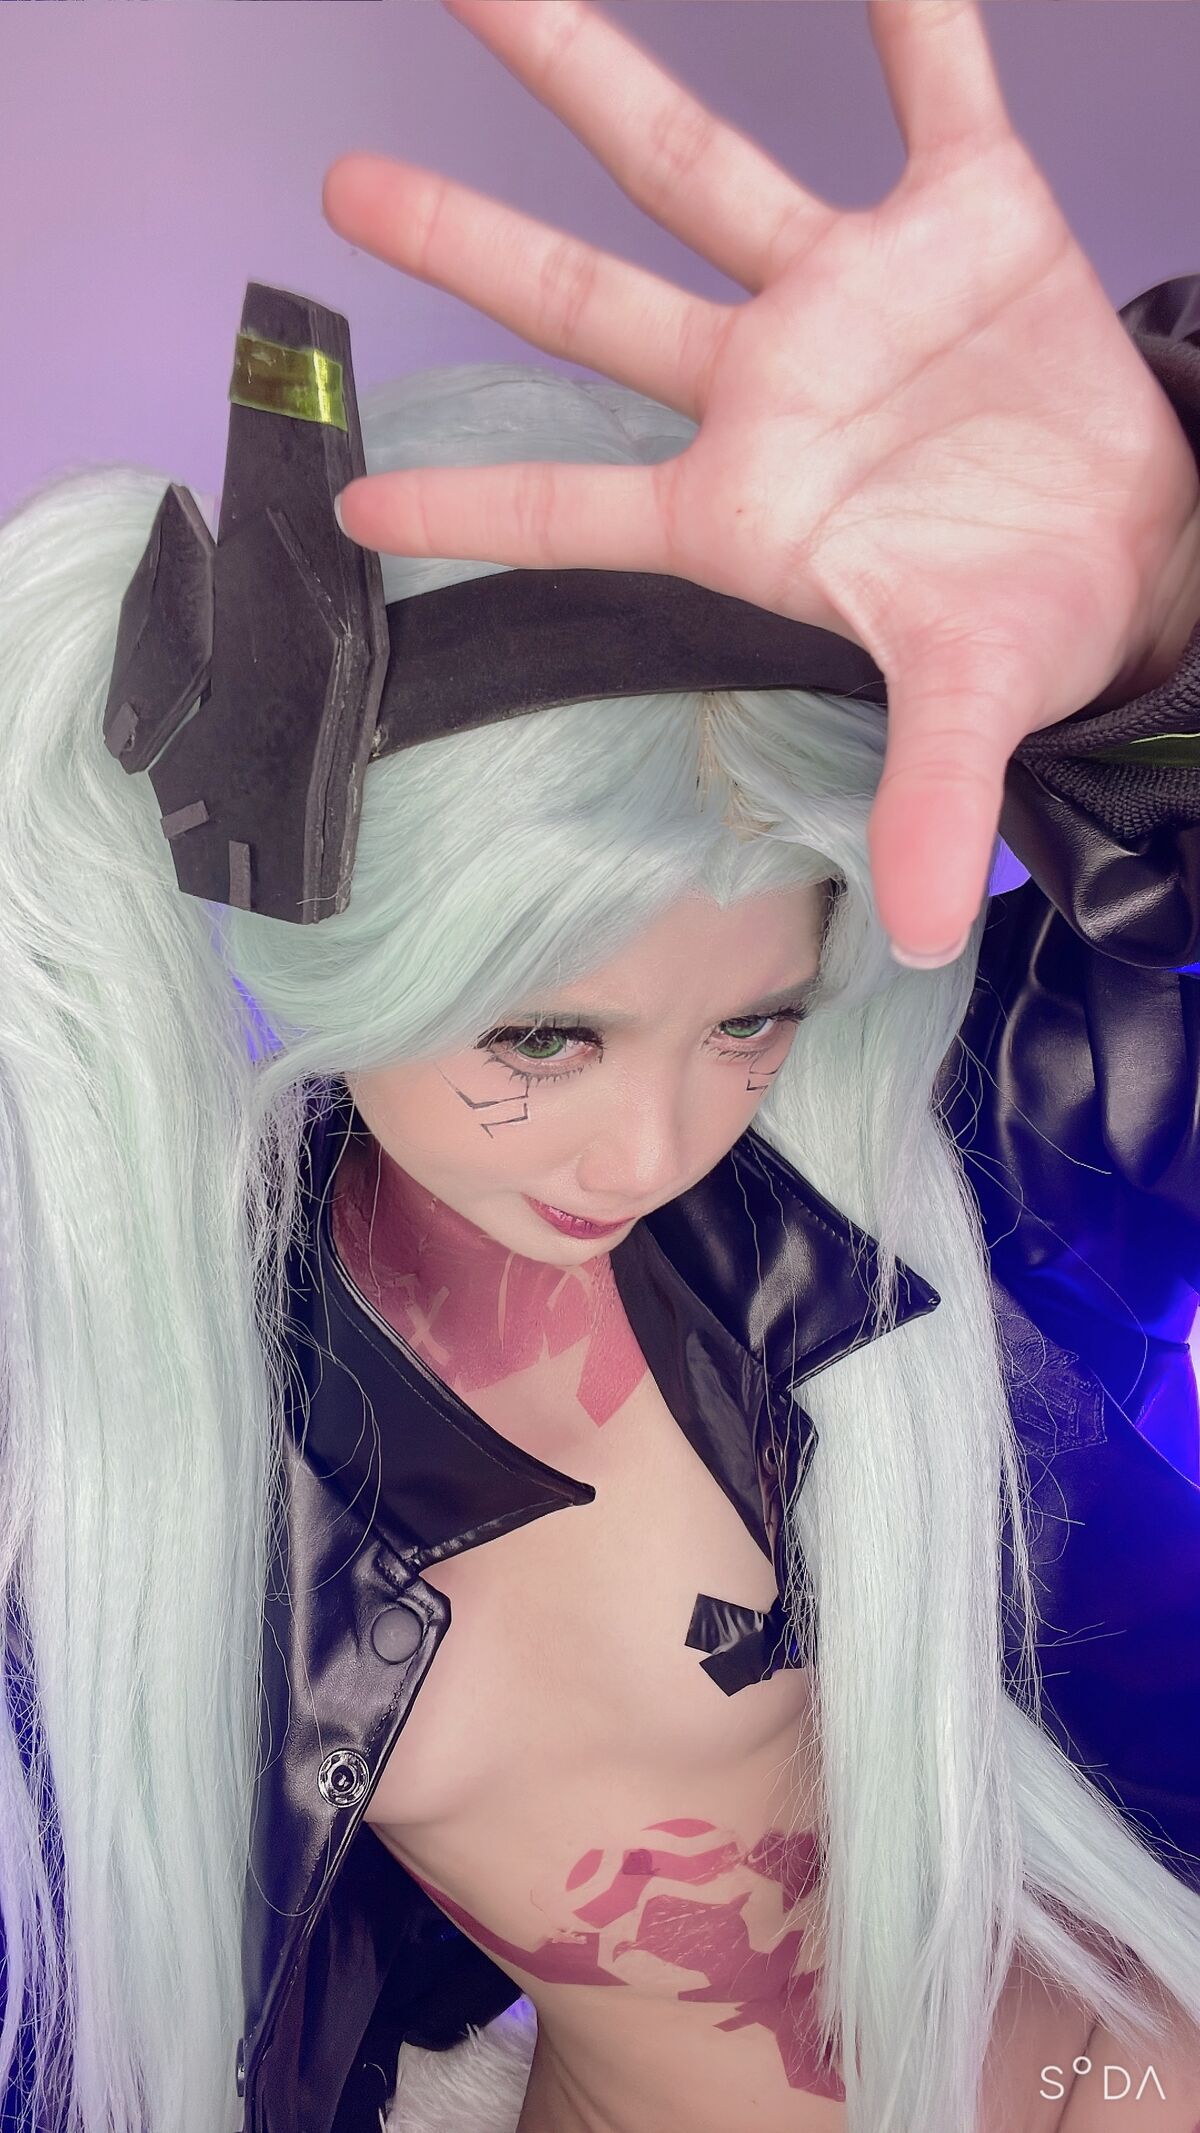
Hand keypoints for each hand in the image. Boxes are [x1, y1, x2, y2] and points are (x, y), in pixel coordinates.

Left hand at [322, 0, 1199, 964]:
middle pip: (591, 303)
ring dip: (596, 77)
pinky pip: (937, 86)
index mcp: (746, 510)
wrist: (1144, 552)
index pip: (577, 512)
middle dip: (472, 246)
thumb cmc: (1027, 620)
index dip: (467, 510)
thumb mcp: (970, 701)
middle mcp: (771, 389)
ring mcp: (855, 295)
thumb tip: (926, 932)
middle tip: (341, 190)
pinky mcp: (970, 220)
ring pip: (702, 168)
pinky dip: (914, 15)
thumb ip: (933, 794)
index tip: (346, 505)